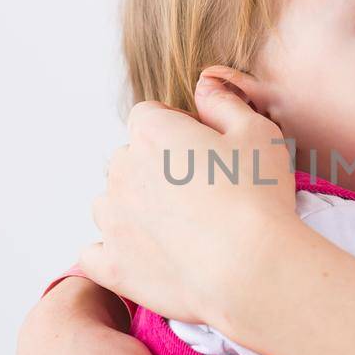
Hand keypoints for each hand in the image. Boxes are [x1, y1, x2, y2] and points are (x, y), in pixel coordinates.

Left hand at [81, 67, 299, 329]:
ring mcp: (113, 220)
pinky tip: (146, 257)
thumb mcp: (257, 132)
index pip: (148, 116)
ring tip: (176, 229)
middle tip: (199, 194)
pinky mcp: (113, 265)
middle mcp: (122, 171)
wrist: (252, 268)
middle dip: (154, 170)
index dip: (175, 130)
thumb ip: (224, 103)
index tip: (201, 152)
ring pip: (110, 204)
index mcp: (152, 133)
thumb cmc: (259, 198)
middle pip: (128, 159)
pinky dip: (115, 253)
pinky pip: (96, 254)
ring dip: (132, 209)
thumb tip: (205, 87)